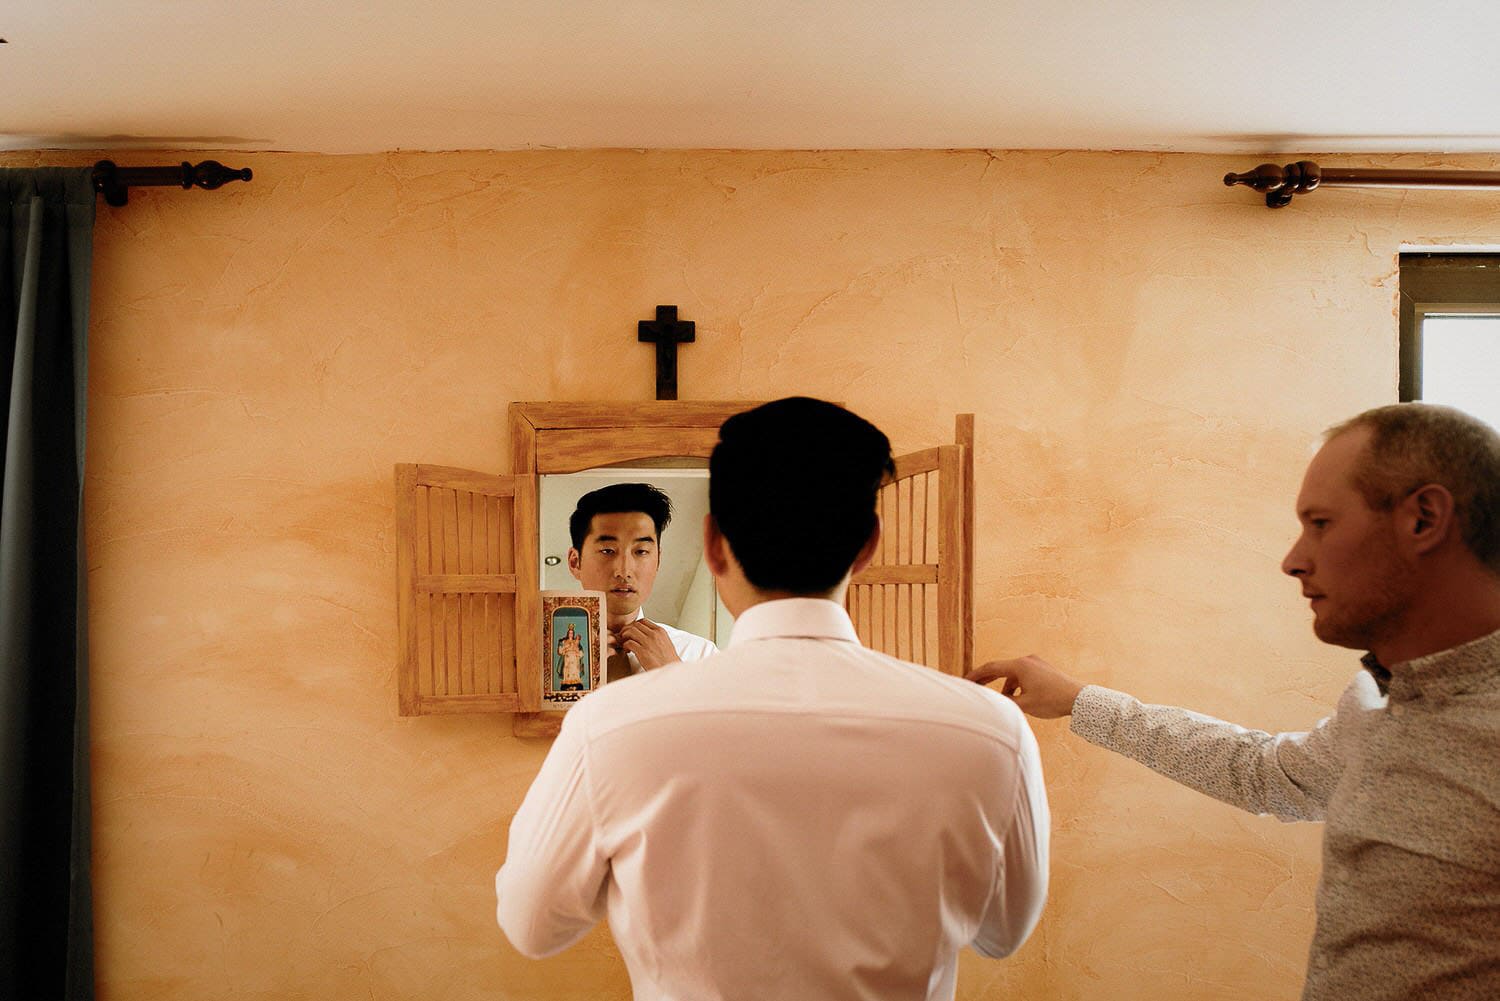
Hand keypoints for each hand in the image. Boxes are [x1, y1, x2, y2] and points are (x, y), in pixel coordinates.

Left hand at [613, 618, 680, 670]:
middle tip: (624, 636)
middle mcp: (654, 634)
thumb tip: (646, 635)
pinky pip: (628, 643)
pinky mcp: (642, 652)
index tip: (631, 631)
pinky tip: (628, 650)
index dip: (634, 625)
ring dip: (624, 636)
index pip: (643, 621)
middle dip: (627, 629)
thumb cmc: (669, 661)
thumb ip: (657, 637)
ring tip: (625, 643)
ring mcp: (648, 643)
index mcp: (660, 631)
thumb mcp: (666, 643)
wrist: (672, 672)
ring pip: (630, 631)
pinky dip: (625, 646)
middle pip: (635, 624)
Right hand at [966, 654, 1083, 718]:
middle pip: (1000, 668)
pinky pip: (1024, 676)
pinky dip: (1017, 686)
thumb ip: (1005, 702)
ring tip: (1003, 701)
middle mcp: (1027, 660)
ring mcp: (1036, 664)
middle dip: (987, 679)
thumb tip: (991, 703)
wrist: (1079, 699)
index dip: (976, 675)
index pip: (991, 668)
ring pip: (1013, 674)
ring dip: (1005, 686)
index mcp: (1020, 666)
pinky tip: (1019, 699)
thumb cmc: (1052, 701)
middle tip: (974, 686)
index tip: (965, 681)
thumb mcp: (1025, 704)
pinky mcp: (1044, 670)